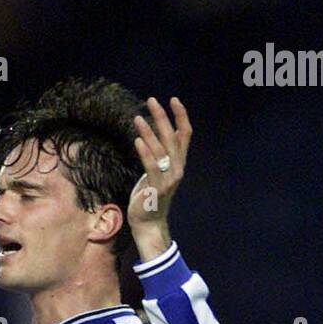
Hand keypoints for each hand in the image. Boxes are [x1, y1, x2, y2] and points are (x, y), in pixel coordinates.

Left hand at [127, 97, 191, 253]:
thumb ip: (162, 154)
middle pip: (172, 137)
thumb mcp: (157, 171)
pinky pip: (151, 166)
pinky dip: (145, 152)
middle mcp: (177, 168)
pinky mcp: (157, 188)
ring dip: (149, 132)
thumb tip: (164, 134)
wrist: (148, 223)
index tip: (173, 100)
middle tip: (151, 100)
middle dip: (162, 117)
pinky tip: (137, 141)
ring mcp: (168, 179)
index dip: (181, 116)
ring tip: (137, 118)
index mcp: (179, 162)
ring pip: (160, 150)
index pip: (185, 134)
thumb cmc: (150, 195)